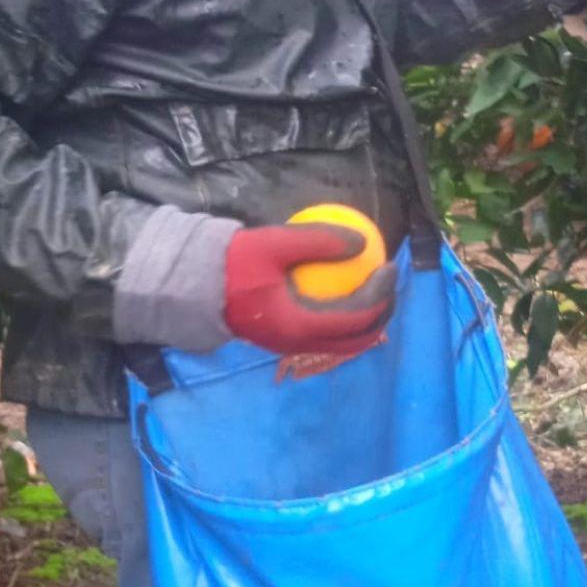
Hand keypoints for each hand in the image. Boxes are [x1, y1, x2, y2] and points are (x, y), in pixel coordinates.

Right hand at [224, 222, 396, 358]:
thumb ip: (317, 240)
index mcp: (297, 325)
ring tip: (376, 288)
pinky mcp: (287, 339)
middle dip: (383, 313)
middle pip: (358, 338)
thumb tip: (362, 241)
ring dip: (367, 320)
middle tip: (390, 282)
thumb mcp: (273, 243)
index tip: (389, 266)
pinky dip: (345, 319)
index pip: (355, 318)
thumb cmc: (232, 263)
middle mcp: (298, 344)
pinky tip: (349, 290)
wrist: (195, 287)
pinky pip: (328, 334)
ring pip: (345, 342)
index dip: (381, 295)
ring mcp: (292, 346)